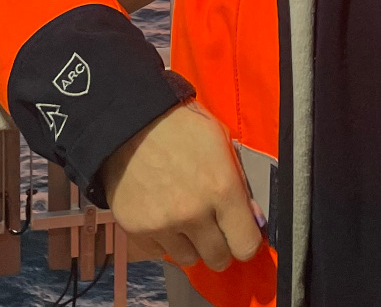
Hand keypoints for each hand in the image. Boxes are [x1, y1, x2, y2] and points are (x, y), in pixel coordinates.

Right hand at [101, 100, 263, 271]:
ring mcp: (162, 224)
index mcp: (221, 189)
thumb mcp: (221, 143)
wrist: (129, 121)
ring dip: (190, 244)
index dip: (246, 242)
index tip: (239, 235)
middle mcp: (193, 213)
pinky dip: (163, 239)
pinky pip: (158, 251)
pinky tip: (161, 213)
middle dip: (219, 246)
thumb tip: (251, 218)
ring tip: (183, 217)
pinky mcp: (135, 229)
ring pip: (188, 258)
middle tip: (211, 226)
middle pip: (218, 259)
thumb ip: (238, 183)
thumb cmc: (181, 127)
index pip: (246, 245)